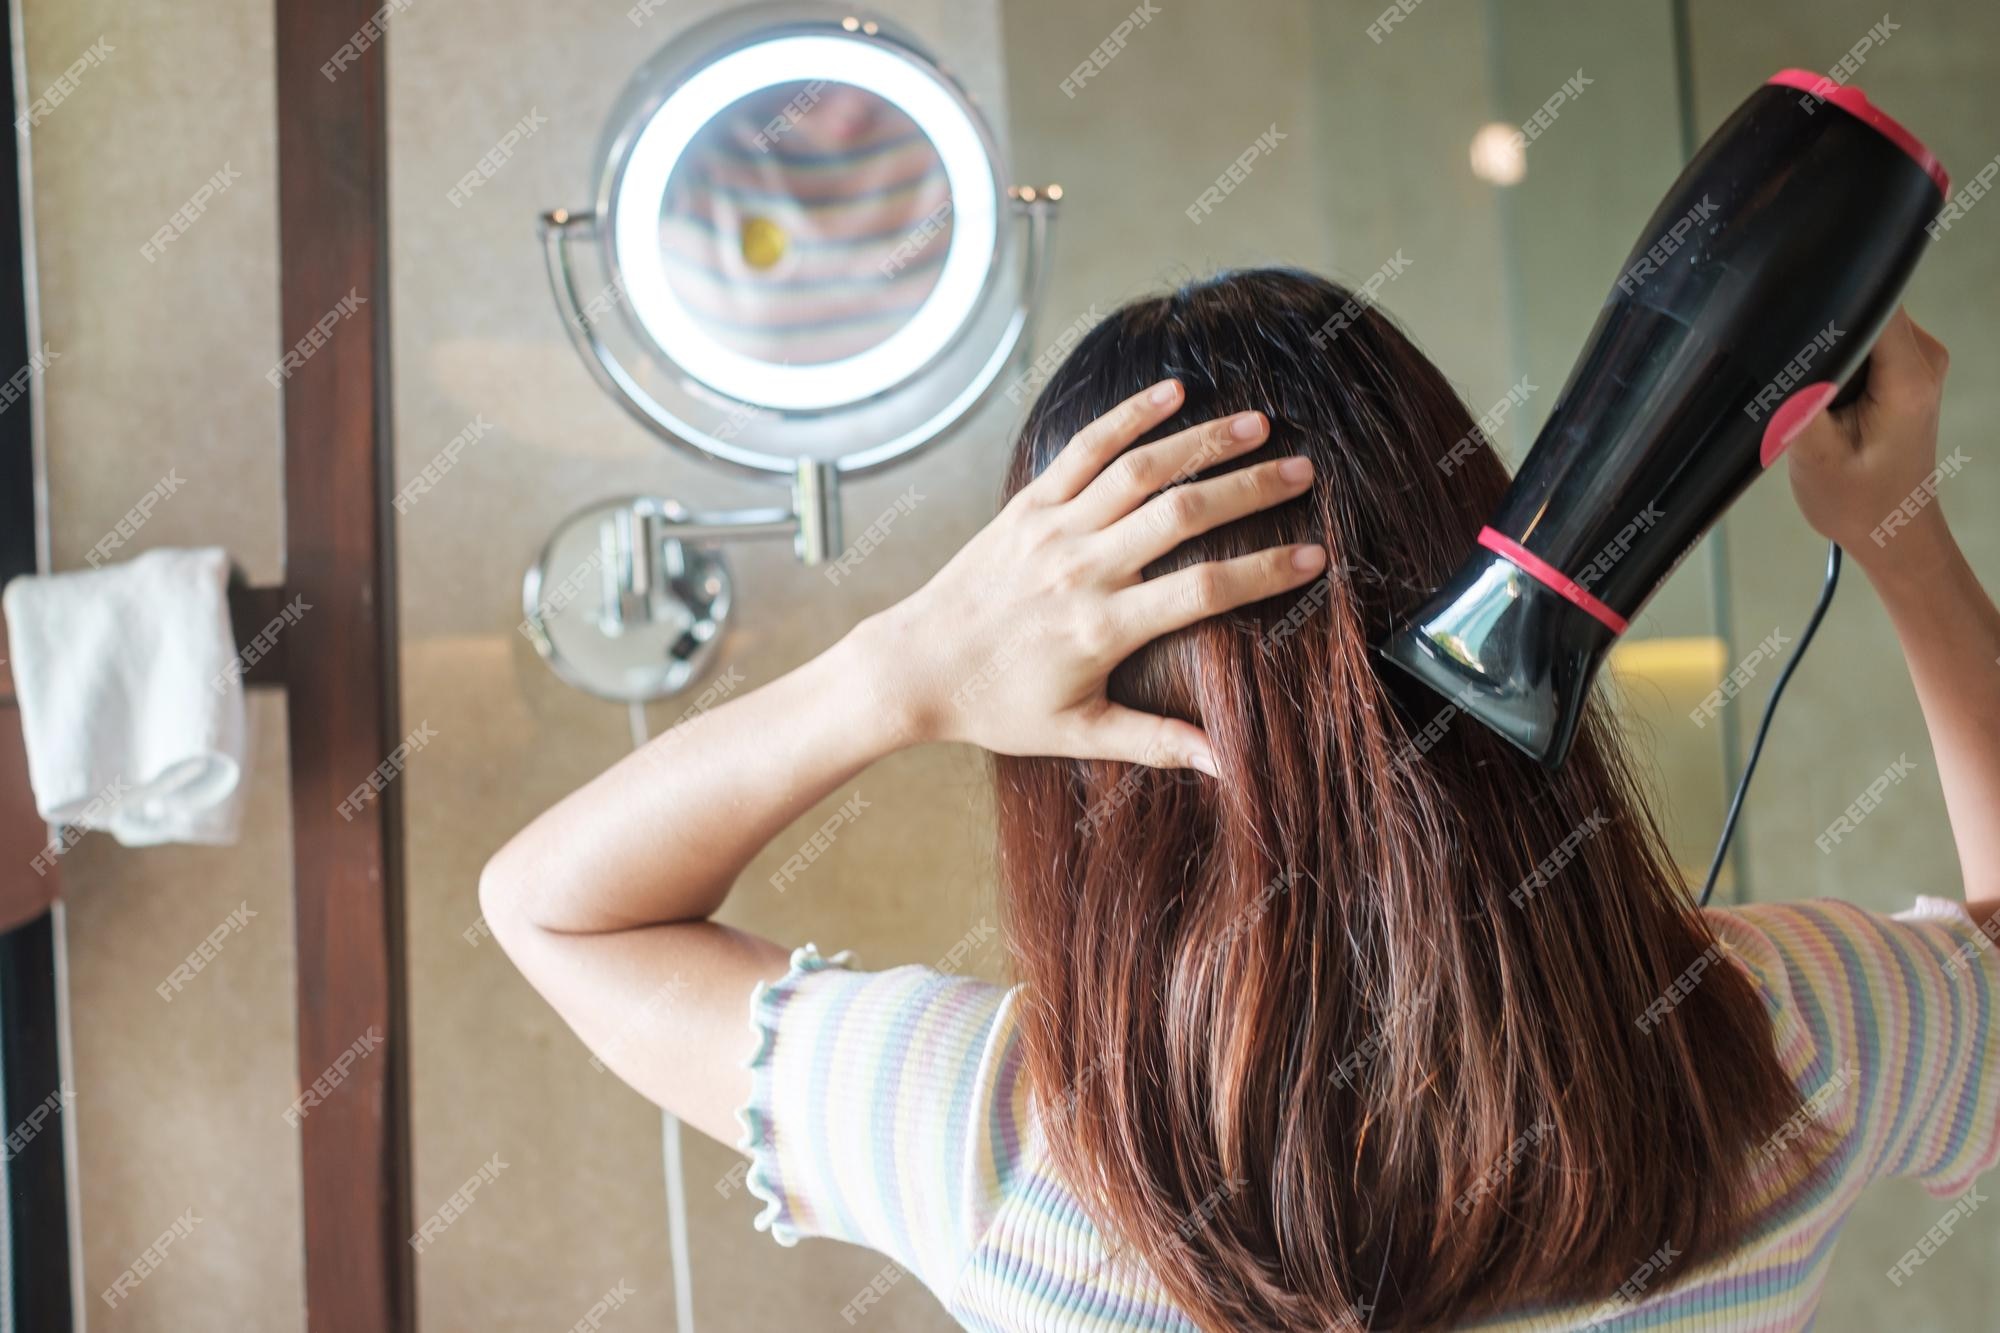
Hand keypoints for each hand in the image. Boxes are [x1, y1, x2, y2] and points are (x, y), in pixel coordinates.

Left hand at [857, 378, 1325, 771]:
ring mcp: (1053, 529)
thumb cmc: (998, 706)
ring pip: (1139, 471)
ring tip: (1258, 423)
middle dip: (1250, 489)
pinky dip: (1128, 416)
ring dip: (1202, 441)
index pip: (1204, 591)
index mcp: (1103, 628)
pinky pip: (1084, 449)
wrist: (915, 667)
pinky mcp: (1027, 504)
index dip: (1264, 572)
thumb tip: (1226, 766)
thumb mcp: (1079, 733)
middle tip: (1305, 472)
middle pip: (1183, 516)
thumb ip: (1157, 742)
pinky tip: (1171, 392)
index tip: (1314, 557)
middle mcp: (1082, 570)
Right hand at [1786, 306, 1952, 570]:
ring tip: (1813, 391)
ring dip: (1831, 347)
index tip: (1795, 334)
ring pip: (1865, 320)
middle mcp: (1925, 360)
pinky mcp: (1909, 369)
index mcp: (1908, 379)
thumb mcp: (1812, 454)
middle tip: (1800, 379)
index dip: (1828, 306)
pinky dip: (1842, 358)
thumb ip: (1801, 395)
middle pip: (1868, 307)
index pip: (1873, 304)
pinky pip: (1870, 338)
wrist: (1891, 529)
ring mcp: (1921, 361)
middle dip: (1824, 331)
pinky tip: (1827, 393)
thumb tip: (1785, 346)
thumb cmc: (1857, 503)